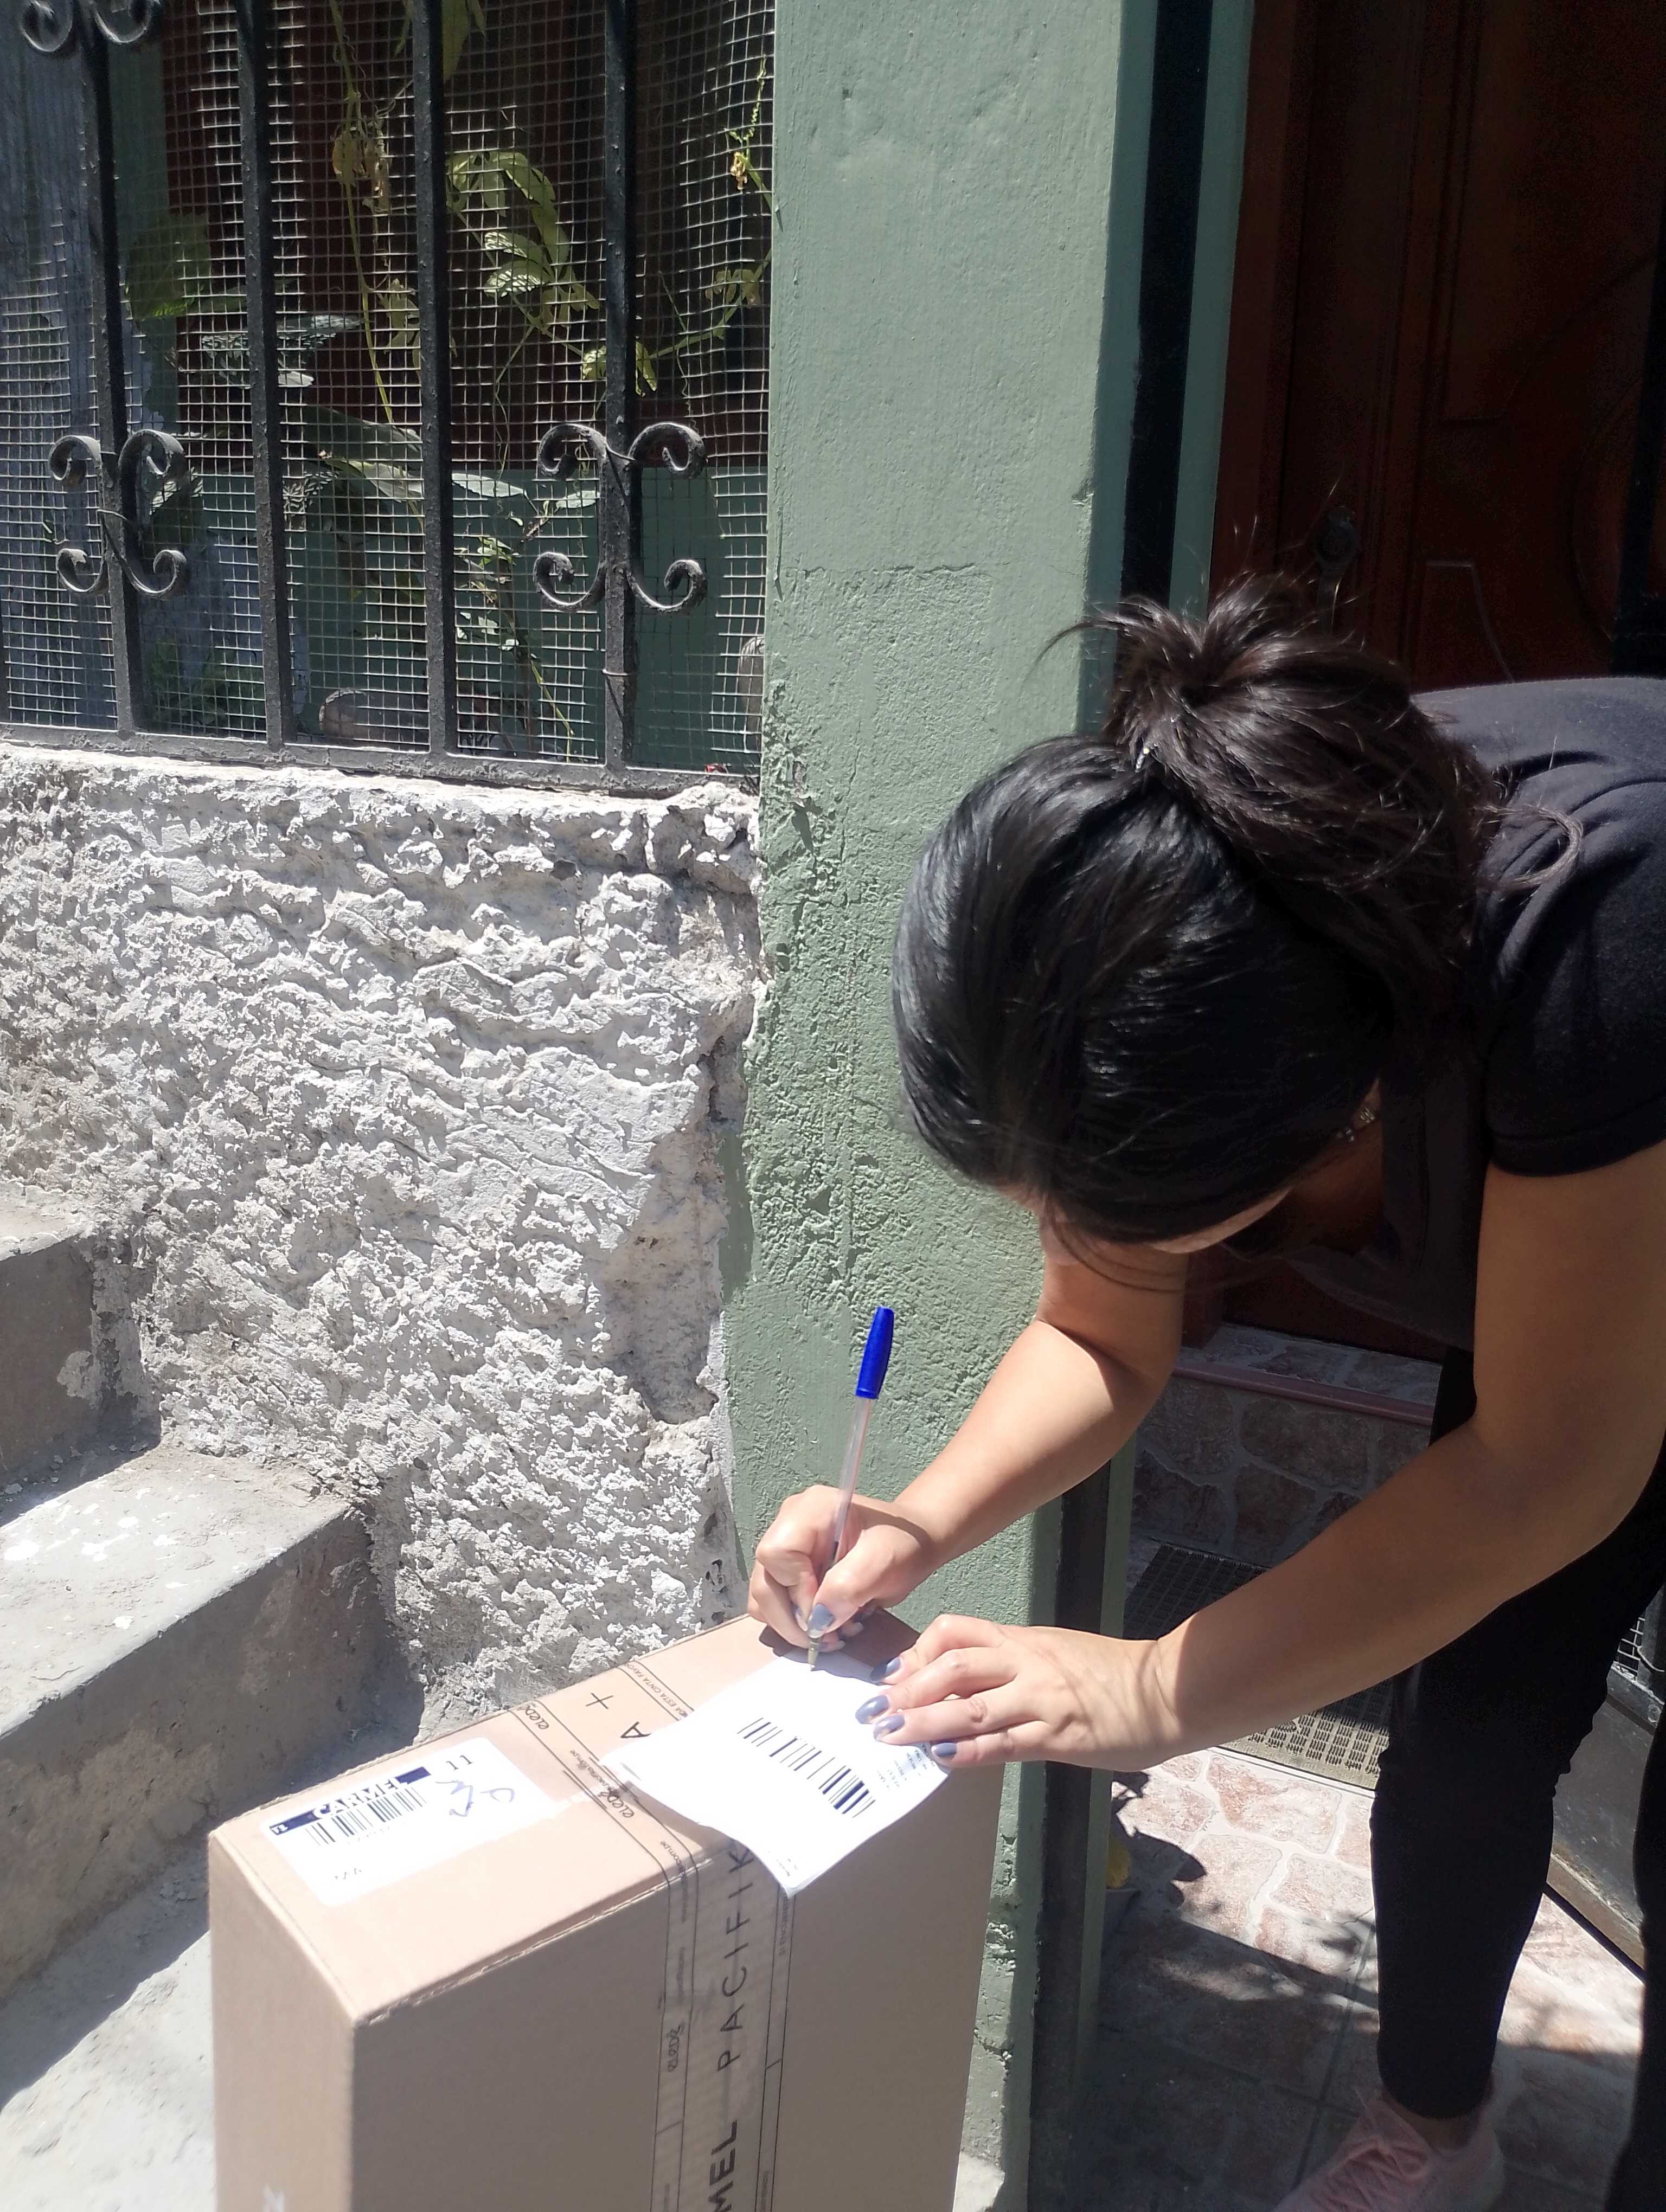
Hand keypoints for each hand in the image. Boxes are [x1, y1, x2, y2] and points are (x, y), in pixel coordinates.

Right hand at [748, 1487, 939, 1650]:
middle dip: (792, 1619)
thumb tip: (815, 1621)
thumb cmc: (903, 1543)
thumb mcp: (883, 1561)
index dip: (796, 1591)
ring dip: (793, 1625)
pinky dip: (796, 1622)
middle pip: (765, 1581)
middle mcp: (788, 1525)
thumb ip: (848, 1587)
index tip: (827, 1614)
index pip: (776, 1555)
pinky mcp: (790, 1570)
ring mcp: (786, 1548)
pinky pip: (776, 1603)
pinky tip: (827, 1624)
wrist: (912, 1542)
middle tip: (828, 1639)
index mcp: (809, 1511)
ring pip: (764, 1597)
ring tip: (830, 1633)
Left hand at [852, 1613, 1180, 1769]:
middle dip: (907, 1688)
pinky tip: (941, 1757)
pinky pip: (1002, 1744)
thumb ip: (1014, 1665)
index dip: (916, 1651)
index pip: (956, 1631)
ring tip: (889, 1735)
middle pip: (952, 1664)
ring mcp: (1040, 1700)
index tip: (891, 1675)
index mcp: (1023, 1640)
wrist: (1166, 1692)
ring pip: (969, 1704)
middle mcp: (1025, 1664)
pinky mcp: (1057, 1737)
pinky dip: (967, 1751)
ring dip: (923, 1720)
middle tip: (874, 1710)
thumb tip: (965, 1686)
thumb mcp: (1057, 1654)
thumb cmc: (1113, 1675)